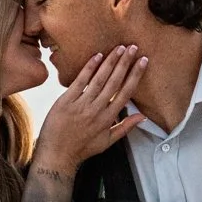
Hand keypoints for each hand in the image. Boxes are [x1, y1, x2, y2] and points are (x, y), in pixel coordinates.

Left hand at [35, 45, 148, 173]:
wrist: (57, 154)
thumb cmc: (82, 148)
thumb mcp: (107, 141)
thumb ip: (126, 127)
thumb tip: (142, 116)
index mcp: (108, 119)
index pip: (126, 92)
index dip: (135, 75)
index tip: (143, 61)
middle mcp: (97, 110)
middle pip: (115, 82)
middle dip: (126, 63)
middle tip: (134, 47)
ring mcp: (81, 105)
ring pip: (99, 79)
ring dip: (111, 62)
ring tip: (119, 48)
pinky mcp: (66, 101)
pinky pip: (80, 81)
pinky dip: (89, 68)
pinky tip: (97, 56)